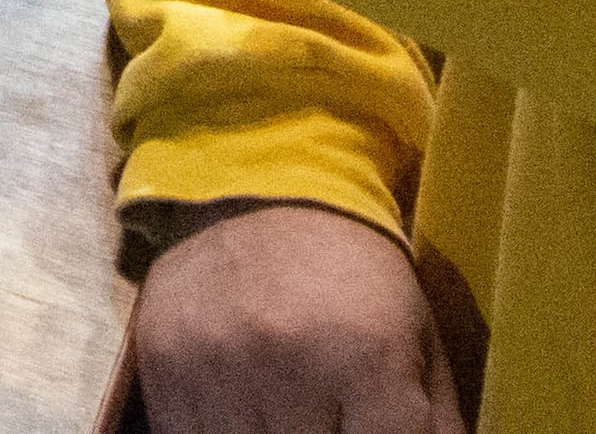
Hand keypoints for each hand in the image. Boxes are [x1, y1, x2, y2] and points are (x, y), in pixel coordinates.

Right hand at [125, 205, 463, 433]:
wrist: (254, 186)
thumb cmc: (352, 268)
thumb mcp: (416, 334)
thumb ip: (433, 421)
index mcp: (366, 356)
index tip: (369, 427)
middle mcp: (286, 366)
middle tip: (328, 411)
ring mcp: (216, 371)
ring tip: (288, 407)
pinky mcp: (163, 369)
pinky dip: (217, 433)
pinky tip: (241, 408)